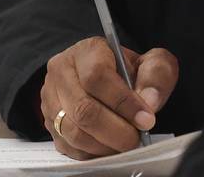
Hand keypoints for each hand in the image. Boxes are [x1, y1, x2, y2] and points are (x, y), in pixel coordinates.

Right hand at [40, 37, 178, 159]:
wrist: (107, 77)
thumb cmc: (128, 70)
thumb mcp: (149, 62)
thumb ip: (155, 75)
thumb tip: (149, 102)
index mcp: (87, 51)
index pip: (98, 76)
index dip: (123, 102)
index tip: (146, 119)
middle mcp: (62, 71)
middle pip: (83, 109)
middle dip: (115, 131)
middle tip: (136, 139)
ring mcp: (50, 98)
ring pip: (73, 131)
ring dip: (103, 145)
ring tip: (124, 144)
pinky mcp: (48, 122)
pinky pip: (67, 146)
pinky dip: (91, 153)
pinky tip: (109, 147)